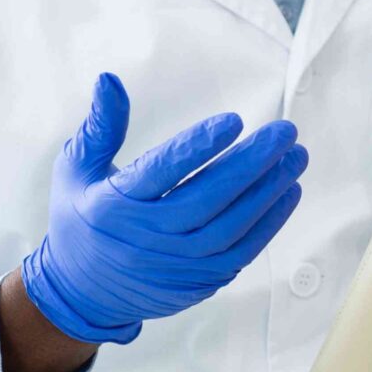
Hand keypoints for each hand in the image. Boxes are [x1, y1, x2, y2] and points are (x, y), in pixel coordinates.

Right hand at [19, 74, 308, 344]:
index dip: (198, 146)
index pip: (161, 171)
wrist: (82, 292)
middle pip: (207, 198)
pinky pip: (242, 251)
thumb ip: (101, 126)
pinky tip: (289, 191)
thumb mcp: (76, 170)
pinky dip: (270, 222)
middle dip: (252, 163)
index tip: (235, 121)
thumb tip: (110, 79)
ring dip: (270, 190)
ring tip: (295, 156)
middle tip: (285, 131)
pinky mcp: (199, 281)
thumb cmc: (82, 218)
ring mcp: (175, 264)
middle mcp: (146, 238)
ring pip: (232, 226)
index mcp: (112, 206)